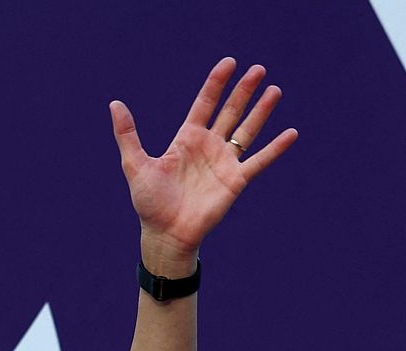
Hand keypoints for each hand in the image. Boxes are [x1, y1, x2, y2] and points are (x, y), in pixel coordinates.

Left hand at [111, 58, 297, 272]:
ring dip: (261, 111)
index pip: (205, 103)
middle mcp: (208, 146)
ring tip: (274, 90)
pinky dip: (275, 148)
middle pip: (230, 111)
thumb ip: (127, 134)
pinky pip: (259, 161)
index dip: (216, 83)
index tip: (229, 62)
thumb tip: (114, 103)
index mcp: (186, 139)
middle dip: (244, 91)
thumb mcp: (135, 164)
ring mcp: (224, 162)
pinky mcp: (236, 181)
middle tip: (259, 69)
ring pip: (247, 130)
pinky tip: (291, 133)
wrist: (165, 233)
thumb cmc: (149, 202)